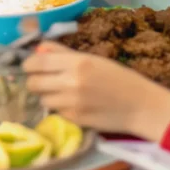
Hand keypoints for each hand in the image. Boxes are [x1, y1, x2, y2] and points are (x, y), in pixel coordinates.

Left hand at [23, 42, 169, 140]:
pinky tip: (73, 104)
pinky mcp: (75, 120)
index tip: (31, 66)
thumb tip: (38, 49)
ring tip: (62, 92)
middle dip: (35, 81)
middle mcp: (71, 83)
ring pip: (42, 99)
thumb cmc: (118, 78)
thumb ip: (62, 53)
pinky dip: (60, 108)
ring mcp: (72, 104)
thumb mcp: (92, 59)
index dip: (29, 65)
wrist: (140, 106)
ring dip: (48, 96)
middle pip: (33, 83)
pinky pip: (56, 112)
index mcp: (77, 63)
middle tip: (45, 80)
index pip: (36, 63)